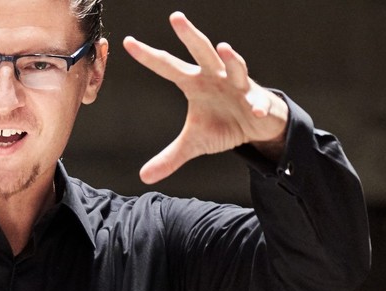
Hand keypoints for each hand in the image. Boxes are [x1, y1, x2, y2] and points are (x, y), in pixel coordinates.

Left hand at [123, 12, 287, 183]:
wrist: (256, 126)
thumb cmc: (223, 124)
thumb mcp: (194, 143)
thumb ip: (170, 157)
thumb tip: (145, 177)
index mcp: (194, 83)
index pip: (167, 66)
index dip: (149, 56)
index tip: (128, 42)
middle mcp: (214, 76)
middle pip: (200, 51)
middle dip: (189, 35)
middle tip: (176, 18)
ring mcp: (237, 84)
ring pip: (233, 66)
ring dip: (230, 58)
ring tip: (223, 47)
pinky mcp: (257, 98)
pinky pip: (257, 101)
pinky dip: (257, 106)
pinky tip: (255, 112)